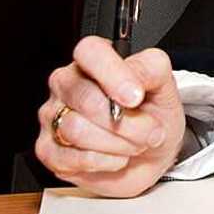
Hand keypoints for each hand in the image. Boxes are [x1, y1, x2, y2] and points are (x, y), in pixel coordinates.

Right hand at [35, 36, 185, 197]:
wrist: (154, 154)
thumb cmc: (154, 114)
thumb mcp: (164, 86)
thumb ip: (151, 69)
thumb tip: (134, 74)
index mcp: (94, 60)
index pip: (89, 51)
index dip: (112, 74)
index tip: (135, 97)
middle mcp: (68, 83)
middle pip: (84, 97)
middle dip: (125, 121)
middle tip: (148, 129)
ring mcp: (53, 116)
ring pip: (76, 130)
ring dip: (117, 143)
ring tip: (133, 142)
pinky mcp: (49, 150)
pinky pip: (72, 158)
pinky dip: (104, 162)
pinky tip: (116, 156)